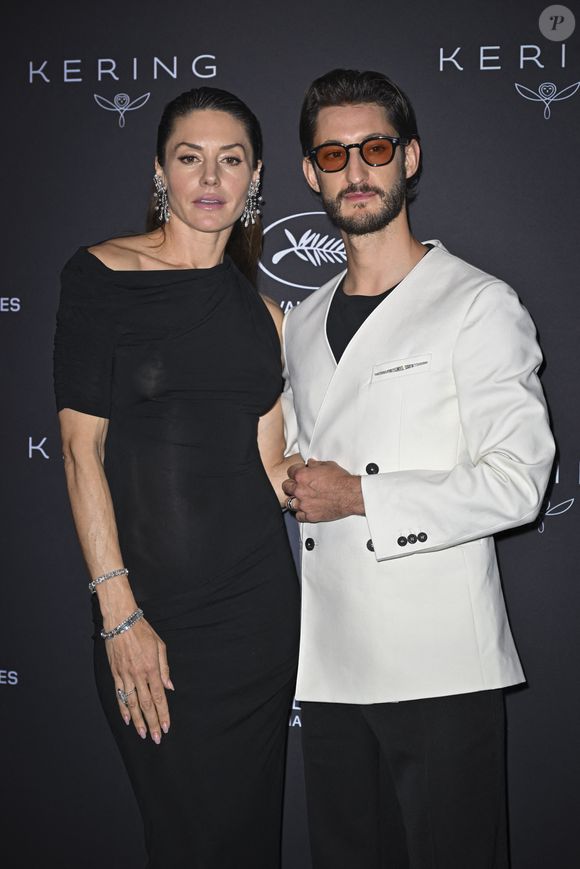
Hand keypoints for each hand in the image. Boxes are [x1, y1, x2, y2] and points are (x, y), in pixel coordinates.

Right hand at [106, 618, 173, 742]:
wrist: (121, 621)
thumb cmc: (143, 631)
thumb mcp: (160, 645)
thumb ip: (165, 668)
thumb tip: (170, 687)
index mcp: (152, 668)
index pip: (159, 697)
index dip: (163, 714)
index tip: (166, 727)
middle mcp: (138, 675)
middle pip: (146, 704)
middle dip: (152, 723)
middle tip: (156, 738)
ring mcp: (125, 675)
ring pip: (132, 703)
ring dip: (137, 721)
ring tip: (143, 734)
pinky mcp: (115, 673)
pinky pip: (119, 694)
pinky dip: (122, 708)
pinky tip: (126, 719)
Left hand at [282, 459, 364, 521]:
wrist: (350, 494)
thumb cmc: (341, 480)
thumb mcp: (327, 465)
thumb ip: (315, 464)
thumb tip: (311, 463)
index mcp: (302, 476)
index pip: (290, 471)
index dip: (295, 472)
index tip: (298, 474)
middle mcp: (300, 490)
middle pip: (286, 487)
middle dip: (291, 485)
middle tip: (298, 486)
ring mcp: (304, 504)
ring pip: (289, 503)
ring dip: (294, 500)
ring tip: (300, 498)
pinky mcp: (310, 515)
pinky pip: (298, 516)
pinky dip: (301, 513)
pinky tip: (305, 510)